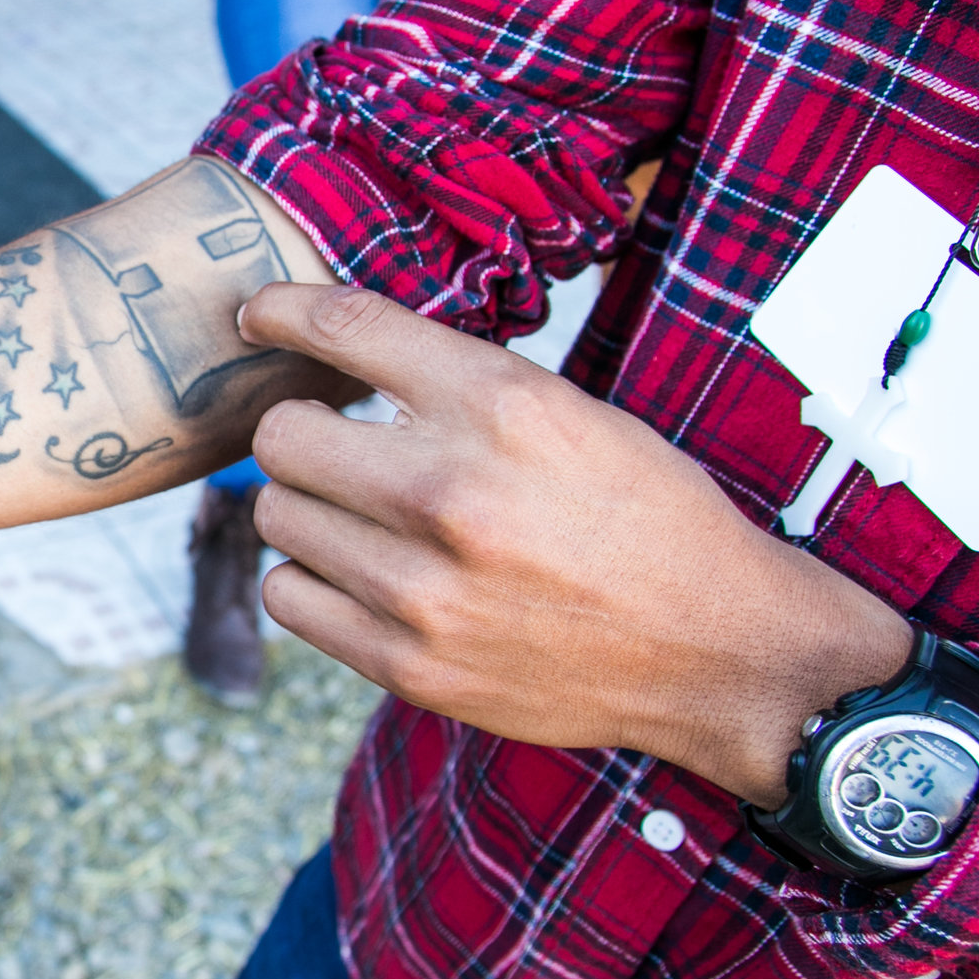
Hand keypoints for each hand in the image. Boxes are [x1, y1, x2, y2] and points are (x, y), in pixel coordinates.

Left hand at [239, 285, 911, 805]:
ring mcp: (423, 589)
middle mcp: (451, 492)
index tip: (257, 319)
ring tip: (364, 516)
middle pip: (282, 435)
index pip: (343, 328)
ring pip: (278, 517)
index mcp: (502, 406)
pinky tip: (359, 574)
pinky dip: (310, 580)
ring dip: (310, 508)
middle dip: (302, 430)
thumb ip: (457, 385)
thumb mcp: (571, 413)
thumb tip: (334, 354)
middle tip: (337, 444)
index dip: (281, 313)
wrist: (720, 650)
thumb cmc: (648, 518)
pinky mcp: (410, 665)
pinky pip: (289, 597)